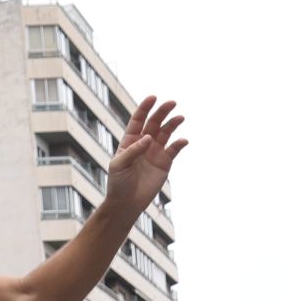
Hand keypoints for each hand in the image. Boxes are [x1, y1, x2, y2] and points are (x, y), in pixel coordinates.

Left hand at [102, 96, 186, 216]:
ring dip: (173, 124)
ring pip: (166, 133)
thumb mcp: (119, 165)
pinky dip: (180, 143)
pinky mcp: (165, 162)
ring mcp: (155, 152)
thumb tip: (148, 137)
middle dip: (162, 112)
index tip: (153, 97)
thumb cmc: (117, 183)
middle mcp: (143, 144)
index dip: (145, 108)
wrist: (126, 202)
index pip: (138, 121)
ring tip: (180, 118)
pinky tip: (182, 141)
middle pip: (154, 123)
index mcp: (129, 142)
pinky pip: (174, 149)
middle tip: (171, 103)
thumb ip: (132, 150)